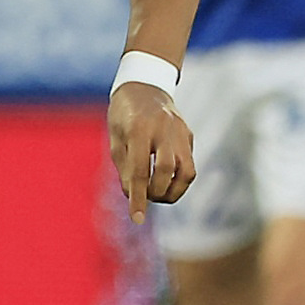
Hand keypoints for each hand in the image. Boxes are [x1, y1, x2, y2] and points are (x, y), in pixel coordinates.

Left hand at [109, 80, 195, 223]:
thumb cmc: (123, 114)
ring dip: (173, 191)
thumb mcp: (115, 138)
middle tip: (145, 197)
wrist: (145, 86)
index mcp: (139, 128)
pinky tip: (166, 181)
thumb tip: (134, 195)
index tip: (137, 219)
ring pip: (186, 172)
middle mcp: (164, 129)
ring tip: (158, 194)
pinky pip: (189, 165)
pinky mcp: (189, 135)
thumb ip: (124, 168)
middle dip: (155, 193)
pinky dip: (178, 180)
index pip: (139, 171)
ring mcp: (180, 131)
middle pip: (166, 172)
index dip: (138, 198)